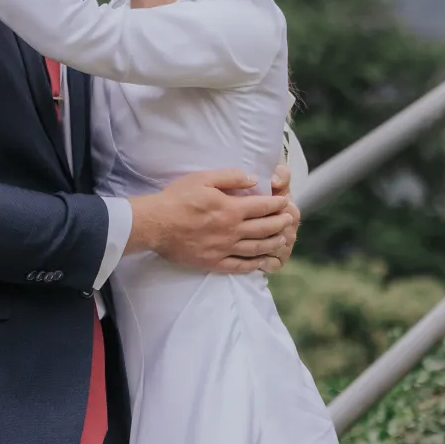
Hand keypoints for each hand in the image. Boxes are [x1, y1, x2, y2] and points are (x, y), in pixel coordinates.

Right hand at [126, 170, 295, 274]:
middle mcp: (232, 230)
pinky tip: (260, 263)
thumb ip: (230, 177)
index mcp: (231, 209)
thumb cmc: (177, 198)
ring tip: (281, 239)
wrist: (155, 224)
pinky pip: (239, 266)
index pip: (263, 206)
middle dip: (281, 223)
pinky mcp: (214, 262)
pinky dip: (253, 265)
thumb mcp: (203, 178)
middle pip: (265, 228)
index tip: (285, 202)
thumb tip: (253, 179)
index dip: (277, 204)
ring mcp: (224, 248)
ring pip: (257, 248)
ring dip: (273, 243)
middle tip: (289, 220)